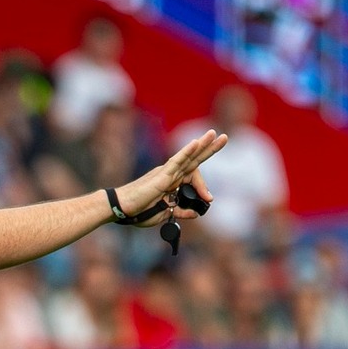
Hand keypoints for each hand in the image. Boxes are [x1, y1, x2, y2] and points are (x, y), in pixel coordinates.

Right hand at [114, 129, 228, 223]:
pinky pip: (176, 161)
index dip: (203, 188)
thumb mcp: (165, 214)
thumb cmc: (139, 211)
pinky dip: (186, 152)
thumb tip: (195, 214)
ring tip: (215, 134)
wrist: (123, 209)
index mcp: (172, 182)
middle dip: (210, 148)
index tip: (209, 200)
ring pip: (188, 156)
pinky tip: (196, 143)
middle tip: (224, 137)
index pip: (193, 178)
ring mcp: (166, 172)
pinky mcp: (161, 175)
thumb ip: (180, 212)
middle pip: (194, 159)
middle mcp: (171, 174)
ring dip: (203, 145)